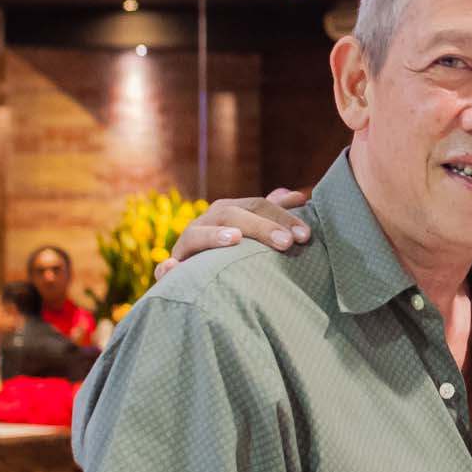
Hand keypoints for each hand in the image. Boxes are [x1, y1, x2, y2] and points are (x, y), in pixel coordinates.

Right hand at [155, 188, 311, 279]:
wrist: (198, 276)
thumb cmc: (236, 251)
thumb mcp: (254, 229)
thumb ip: (272, 212)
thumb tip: (298, 195)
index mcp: (228, 211)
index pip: (258, 205)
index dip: (283, 218)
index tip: (306, 235)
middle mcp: (207, 222)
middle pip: (233, 215)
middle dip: (261, 228)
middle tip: (287, 243)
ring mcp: (186, 244)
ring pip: (197, 235)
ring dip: (214, 235)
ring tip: (235, 239)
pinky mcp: (171, 269)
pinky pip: (164, 268)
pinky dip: (167, 267)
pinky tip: (172, 269)